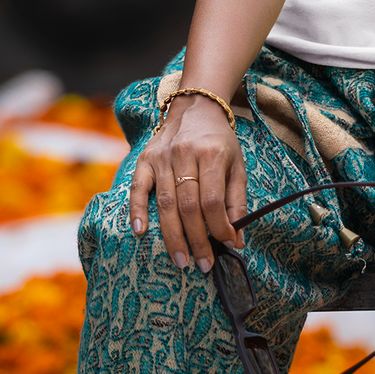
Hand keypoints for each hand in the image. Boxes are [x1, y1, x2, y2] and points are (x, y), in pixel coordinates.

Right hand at [129, 97, 247, 272]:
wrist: (196, 109)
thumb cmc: (219, 142)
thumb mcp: (236, 166)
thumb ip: (237, 202)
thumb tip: (237, 239)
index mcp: (212, 154)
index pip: (213, 200)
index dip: (219, 227)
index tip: (226, 246)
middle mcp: (184, 155)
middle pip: (188, 206)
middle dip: (197, 240)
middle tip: (203, 265)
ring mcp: (161, 157)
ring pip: (165, 203)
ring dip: (172, 236)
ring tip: (181, 260)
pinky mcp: (145, 159)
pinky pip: (138, 188)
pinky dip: (137, 211)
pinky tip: (140, 232)